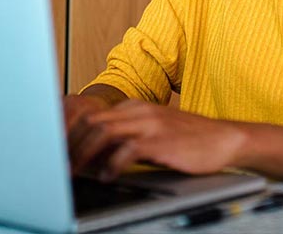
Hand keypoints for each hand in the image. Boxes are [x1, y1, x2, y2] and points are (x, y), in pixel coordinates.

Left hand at [68, 99, 246, 180]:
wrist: (223, 139)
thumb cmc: (187, 140)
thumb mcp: (154, 130)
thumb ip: (127, 136)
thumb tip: (95, 155)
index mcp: (135, 106)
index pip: (92, 115)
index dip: (71, 134)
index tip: (59, 153)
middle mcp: (140, 110)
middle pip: (92, 120)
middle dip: (71, 144)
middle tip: (59, 166)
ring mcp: (150, 124)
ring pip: (103, 132)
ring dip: (84, 153)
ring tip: (75, 172)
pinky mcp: (160, 141)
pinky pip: (127, 149)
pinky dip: (111, 164)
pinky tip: (106, 176)